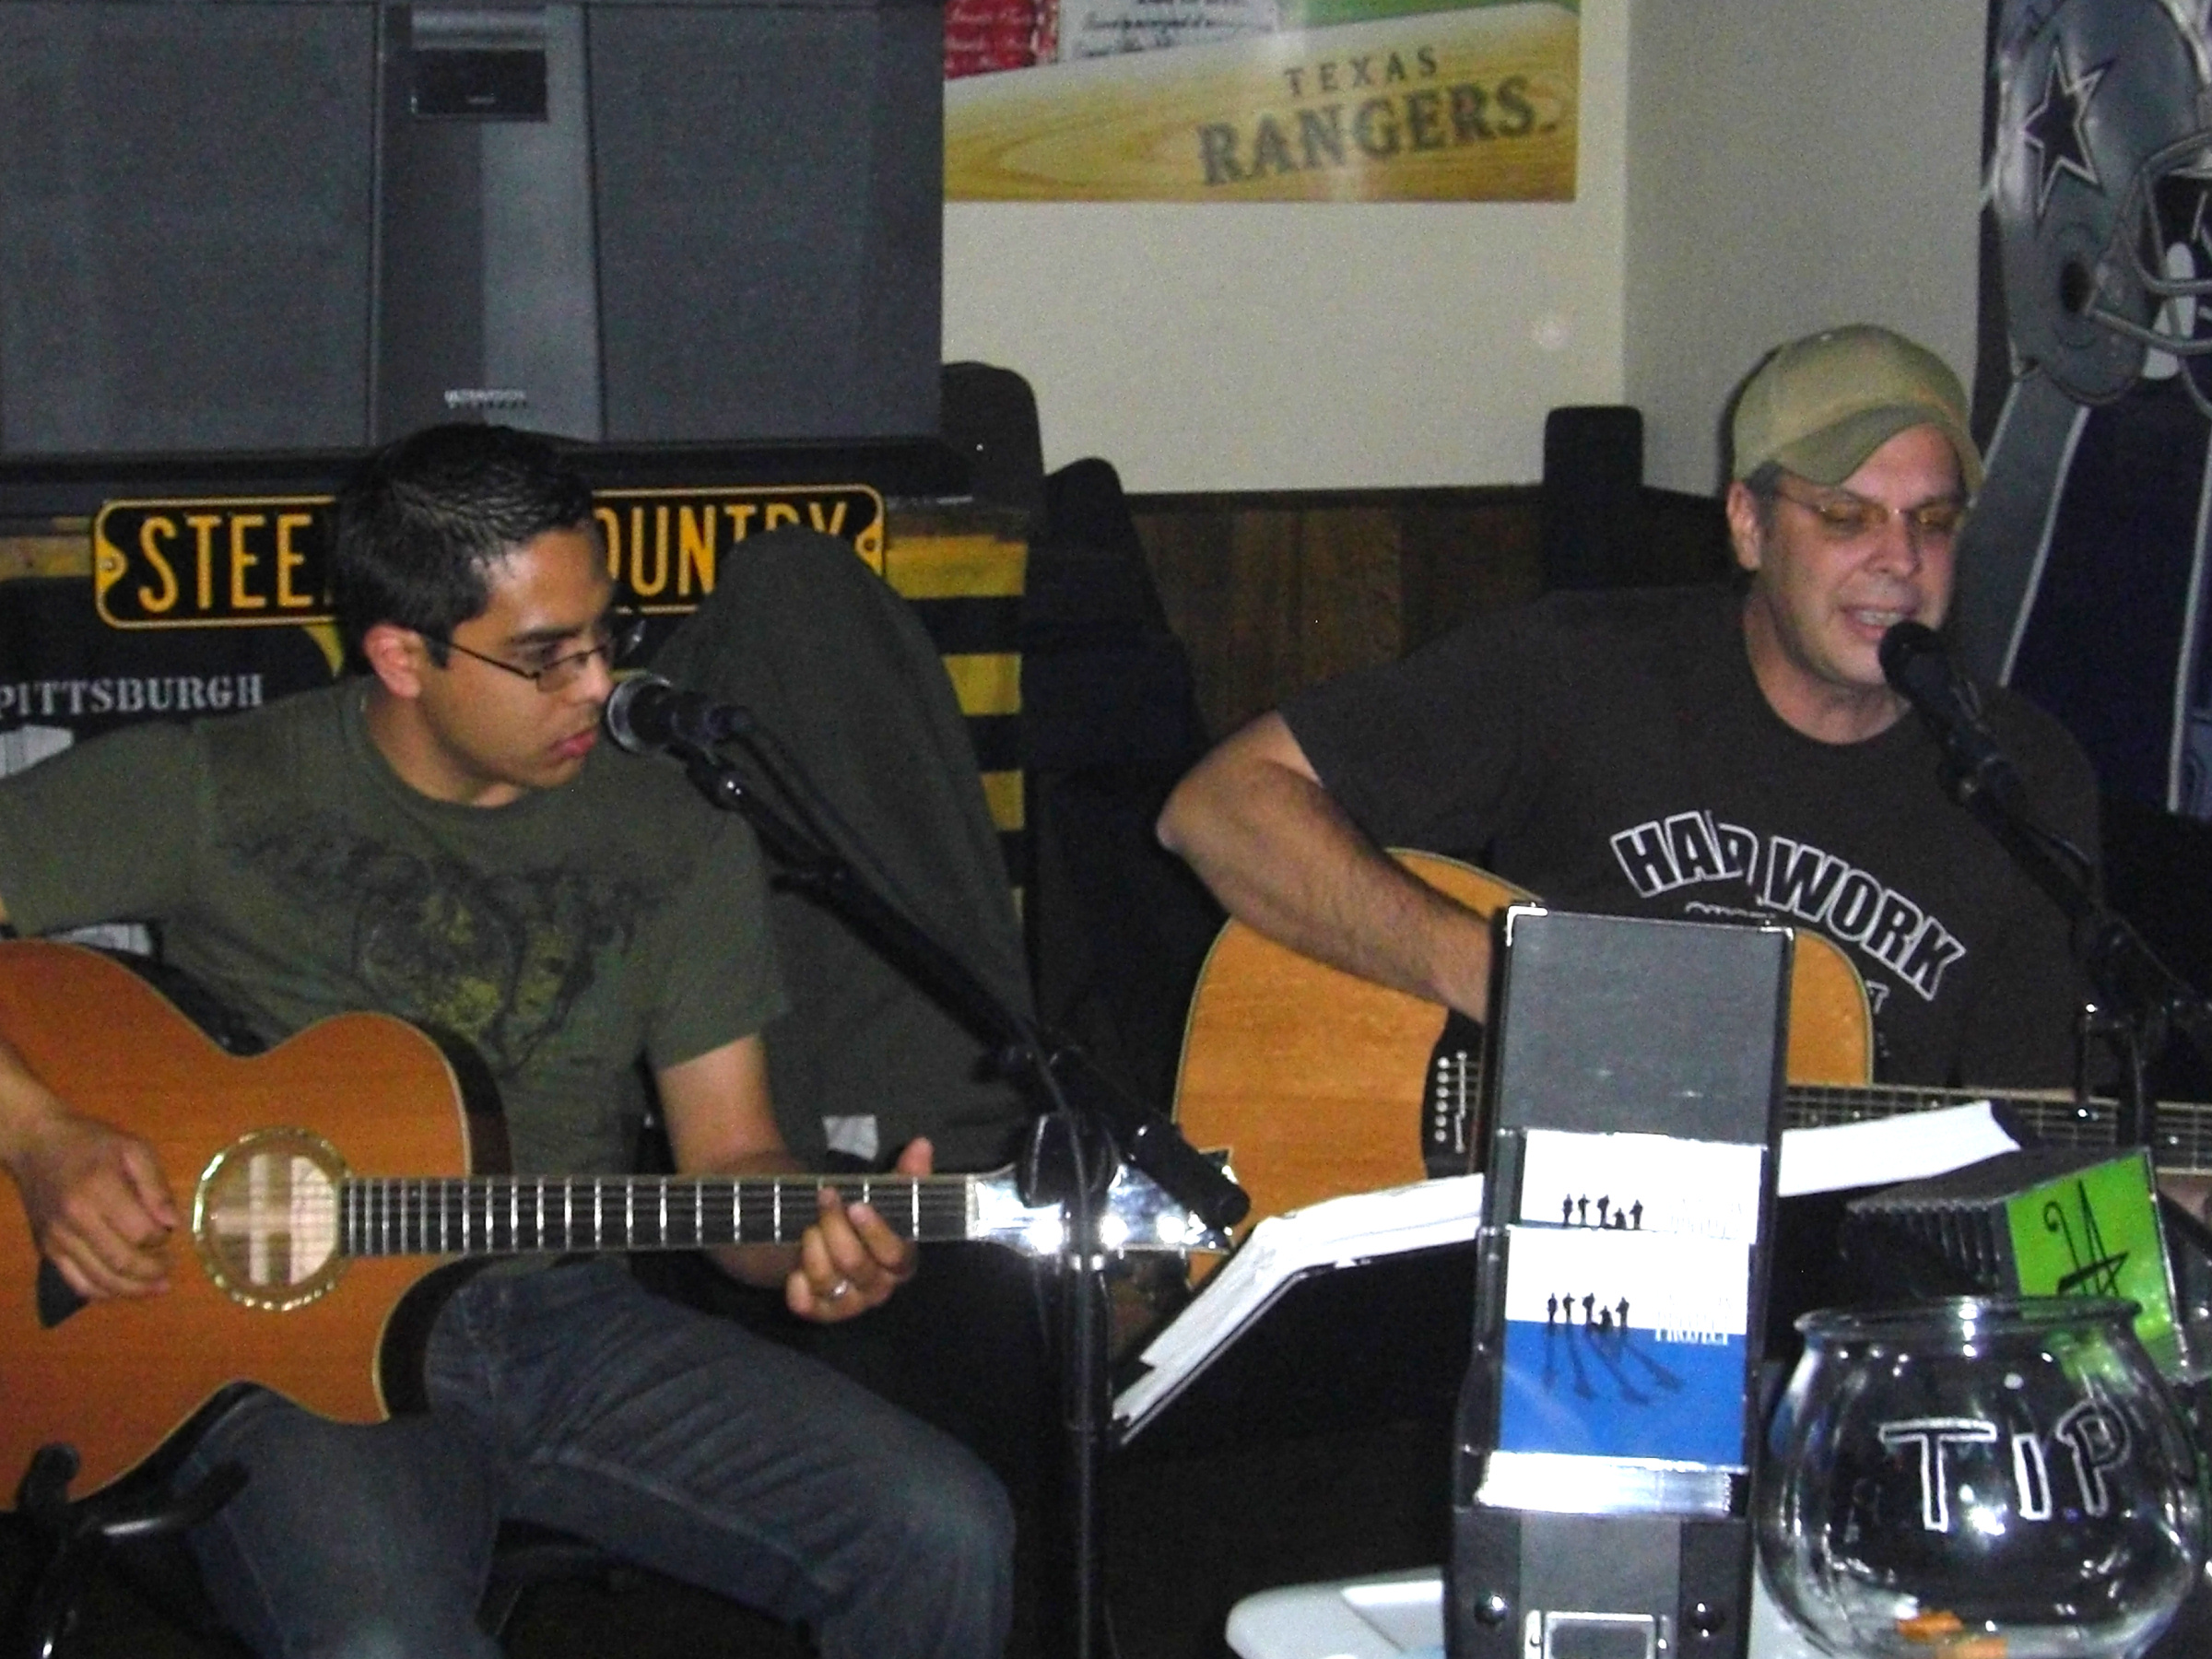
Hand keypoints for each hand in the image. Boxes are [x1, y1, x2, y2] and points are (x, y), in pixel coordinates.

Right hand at [4, 1110, 178, 1300]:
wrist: (37, 1146)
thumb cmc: (92, 1144)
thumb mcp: (134, 1149)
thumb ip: (155, 1185)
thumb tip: (172, 1224)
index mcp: (99, 1190)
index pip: (140, 1231)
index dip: (161, 1240)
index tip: (169, 1234)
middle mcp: (74, 1219)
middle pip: (120, 1262)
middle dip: (152, 1273)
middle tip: (170, 1271)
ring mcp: (57, 1238)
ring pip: (99, 1280)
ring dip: (132, 1290)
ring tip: (156, 1287)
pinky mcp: (46, 1250)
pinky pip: (76, 1283)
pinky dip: (103, 1292)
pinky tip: (123, 1289)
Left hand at [785, 1137, 928, 1322]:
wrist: (810, 1229)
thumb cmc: (852, 1212)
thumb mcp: (878, 1193)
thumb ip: (904, 1175)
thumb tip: (922, 1145)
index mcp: (899, 1262)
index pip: (896, 1255)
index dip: (876, 1232)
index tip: (856, 1205)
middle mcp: (878, 1288)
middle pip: (857, 1265)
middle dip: (836, 1228)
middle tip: (825, 1199)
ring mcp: (847, 1303)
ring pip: (829, 1282)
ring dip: (813, 1249)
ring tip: (807, 1227)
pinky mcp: (817, 1311)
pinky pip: (806, 1306)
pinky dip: (798, 1287)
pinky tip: (794, 1269)